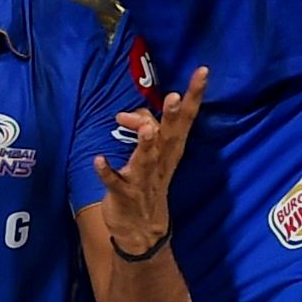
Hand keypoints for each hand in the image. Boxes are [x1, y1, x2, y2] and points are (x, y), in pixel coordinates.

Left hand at [92, 67, 209, 244]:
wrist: (142, 230)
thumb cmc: (146, 182)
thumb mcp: (150, 153)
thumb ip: (142, 126)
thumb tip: (129, 114)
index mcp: (170, 150)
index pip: (185, 118)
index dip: (194, 95)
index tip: (202, 71)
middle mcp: (161, 162)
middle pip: (169, 136)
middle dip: (172, 117)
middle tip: (175, 96)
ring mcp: (143, 180)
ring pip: (146, 160)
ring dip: (146, 144)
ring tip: (146, 128)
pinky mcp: (124, 195)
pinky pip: (115, 182)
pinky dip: (107, 171)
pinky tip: (98, 160)